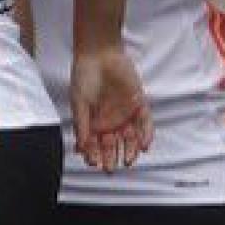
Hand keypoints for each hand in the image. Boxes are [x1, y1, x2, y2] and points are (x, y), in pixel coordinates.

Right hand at [69, 44, 152, 171]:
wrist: (99, 55)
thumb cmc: (84, 78)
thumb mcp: (79, 104)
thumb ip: (82, 127)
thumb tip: (81, 149)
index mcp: (94, 122)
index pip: (95, 143)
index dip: (94, 154)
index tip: (94, 164)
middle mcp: (111, 120)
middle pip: (113, 144)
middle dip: (112, 156)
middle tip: (111, 168)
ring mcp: (126, 113)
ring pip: (130, 137)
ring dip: (130, 149)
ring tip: (128, 161)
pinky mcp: (139, 104)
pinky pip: (145, 123)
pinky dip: (145, 134)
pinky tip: (143, 146)